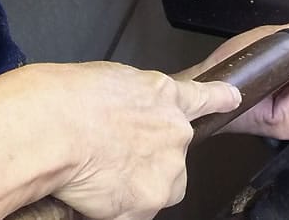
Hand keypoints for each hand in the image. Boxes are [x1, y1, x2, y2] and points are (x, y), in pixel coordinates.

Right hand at [0, 62, 240, 219]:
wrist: (56, 127)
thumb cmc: (66, 98)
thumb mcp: (106, 81)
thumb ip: (128, 99)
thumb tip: (121, 112)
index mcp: (163, 94)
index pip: (203, 97)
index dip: (219, 98)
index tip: (232, 98)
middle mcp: (175, 130)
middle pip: (172, 155)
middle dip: (147, 161)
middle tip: (110, 157)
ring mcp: (167, 167)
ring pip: (157, 187)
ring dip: (133, 187)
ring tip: (97, 175)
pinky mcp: (151, 199)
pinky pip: (135, 211)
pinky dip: (114, 209)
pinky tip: (92, 193)